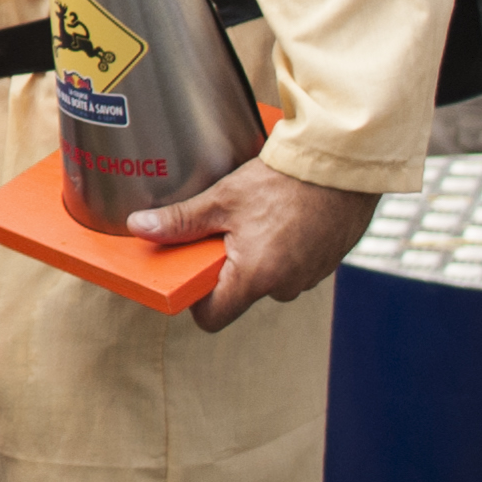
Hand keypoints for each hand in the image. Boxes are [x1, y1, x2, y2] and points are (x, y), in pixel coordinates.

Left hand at [128, 157, 377, 331]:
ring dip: (260, 255)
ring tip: (260, 217)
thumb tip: (140, 227)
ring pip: (270, 277)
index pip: (213, 317)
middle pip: (241, 293)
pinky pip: (295, 265)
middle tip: (226, 229)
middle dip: (229, 266)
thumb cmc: (284, 181)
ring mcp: (310, 276)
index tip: (192, 272)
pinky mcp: (328, 263)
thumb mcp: (223, 199)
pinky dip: (286, 247)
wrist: (342, 164)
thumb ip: (180, 221)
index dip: (196, 300)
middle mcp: (285, 285)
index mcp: (255, 277)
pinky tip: (285, 217)